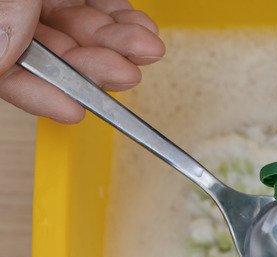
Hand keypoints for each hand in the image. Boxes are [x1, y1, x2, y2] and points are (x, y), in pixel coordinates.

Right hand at [0, 0, 164, 123]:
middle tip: (126, 74)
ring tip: (147, 48)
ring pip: (85, 35)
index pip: (10, 75)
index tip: (73, 110)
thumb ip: (2, 15)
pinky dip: (123, 21)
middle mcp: (18, 16)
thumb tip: (2, 53)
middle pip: (57, 56)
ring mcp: (46, 4)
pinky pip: (100, 9)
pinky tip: (142, 30)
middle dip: (97, 70)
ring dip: (121, 46)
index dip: (42, 97)